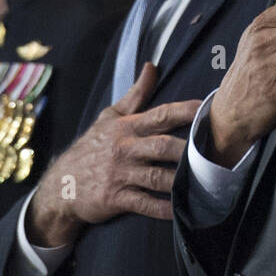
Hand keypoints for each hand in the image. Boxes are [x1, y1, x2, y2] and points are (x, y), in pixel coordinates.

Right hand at [26, 63, 200, 245]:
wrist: (61, 185)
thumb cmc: (92, 148)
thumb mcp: (110, 117)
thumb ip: (136, 95)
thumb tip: (152, 66)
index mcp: (127, 127)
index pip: (160, 115)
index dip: (184, 112)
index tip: (207, 109)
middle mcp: (125, 149)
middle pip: (162, 146)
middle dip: (187, 149)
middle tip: (213, 152)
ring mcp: (121, 174)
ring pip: (157, 176)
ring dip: (181, 180)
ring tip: (205, 181)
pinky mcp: (116, 198)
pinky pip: (144, 203)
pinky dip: (163, 208)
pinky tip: (181, 209)